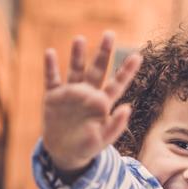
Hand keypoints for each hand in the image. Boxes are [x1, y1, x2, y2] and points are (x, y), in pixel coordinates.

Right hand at [43, 32, 141, 177]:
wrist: (63, 154)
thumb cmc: (86, 147)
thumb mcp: (103, 141)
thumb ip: (115, 126)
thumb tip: (127, 108)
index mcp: (102, 104)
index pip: (117, 84)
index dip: (126, 71)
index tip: (137, 56)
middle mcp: (87, 94)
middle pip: (97, 70)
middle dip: (103, 53)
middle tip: (109, 34)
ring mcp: (70, 94)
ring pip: (75, 70)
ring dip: (77, 55)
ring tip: (79, 39)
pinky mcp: (54, 97)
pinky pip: (52, 79)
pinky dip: (50, 67)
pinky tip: (50, 53)